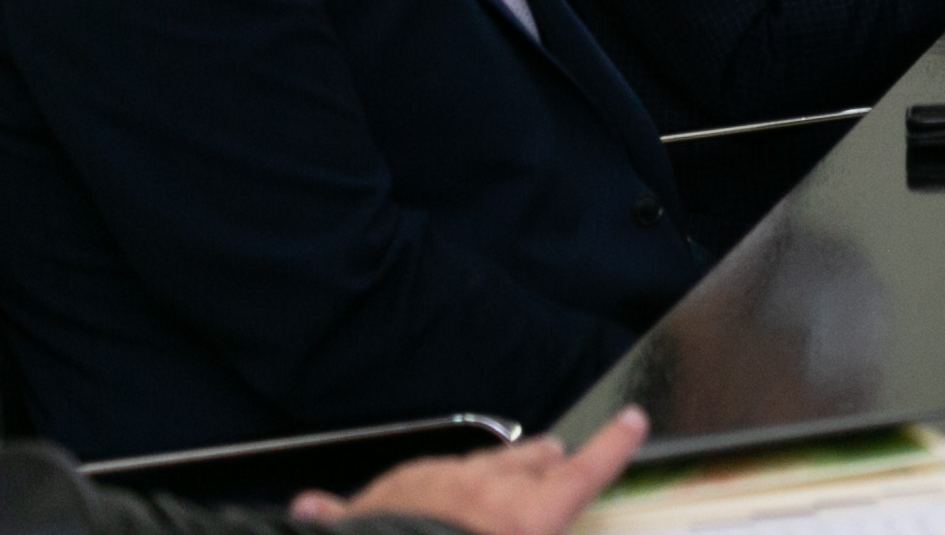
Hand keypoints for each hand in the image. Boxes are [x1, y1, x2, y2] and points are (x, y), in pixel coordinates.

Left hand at [302, 408, 647, 534]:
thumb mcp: (527, 532)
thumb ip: (539, 516)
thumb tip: (541, 511)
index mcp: (524, 516)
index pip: (582, 472)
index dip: (612, 445)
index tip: (631, 421)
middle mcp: (479, 489)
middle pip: (524, 460)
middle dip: (543, 455)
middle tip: (554, 451)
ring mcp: (422, 488)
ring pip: (460, 467)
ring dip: (477, 470)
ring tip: (482, 474)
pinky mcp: (371, 504)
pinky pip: (361, 502)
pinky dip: (349, 506)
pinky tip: (314, 505)